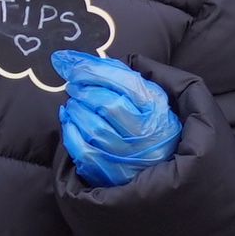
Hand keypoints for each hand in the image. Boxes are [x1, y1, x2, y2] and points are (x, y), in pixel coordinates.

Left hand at [54, 51, 180, 188]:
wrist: (165, 172)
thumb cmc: (155, 127)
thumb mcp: (154, 99)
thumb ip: (129, 78)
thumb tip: (96, 61)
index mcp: (158, 110)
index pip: (126, 84)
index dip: (95, 71)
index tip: (75, 66)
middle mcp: (146, 134)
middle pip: (107, 105)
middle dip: (84, 91)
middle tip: (74, 86)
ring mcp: (129, 157)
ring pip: (93, 128)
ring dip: (76, 110)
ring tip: (74, 103)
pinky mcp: (112, 174)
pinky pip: (83, 151)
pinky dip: (70, 132)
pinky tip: (69, 121)